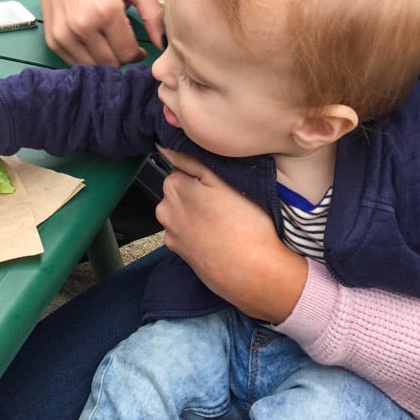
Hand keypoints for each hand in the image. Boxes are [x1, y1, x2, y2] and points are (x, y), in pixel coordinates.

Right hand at [33, 0, 164, 65]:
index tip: (138, 47)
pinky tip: (91, 42)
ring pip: (93, 67)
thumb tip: (163, 44)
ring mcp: (64, 35)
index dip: (137, 54)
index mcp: (106, 11)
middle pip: (112, 63)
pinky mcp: (53, 40)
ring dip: (104, 60)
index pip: (128, 53)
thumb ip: (153, 13)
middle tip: (122, 44)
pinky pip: (75, 63)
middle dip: (121, 57)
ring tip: (107, 42)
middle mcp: (82, 26)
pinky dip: (87, 58)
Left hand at [155, 147, 307, 323]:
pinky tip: (218, 238)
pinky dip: (198, 233)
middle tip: (227, 203)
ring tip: (225, 223)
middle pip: (180, 191)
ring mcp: (171, 234)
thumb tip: (164, 145)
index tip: (222, 185)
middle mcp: (164, 209)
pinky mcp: (179, 254)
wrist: (255, 273)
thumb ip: (190, 160)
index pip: (182, 168)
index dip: (204, 175)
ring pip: (183, 213)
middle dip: (197, 194)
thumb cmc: (246, 223)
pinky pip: (186, 234)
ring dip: (198, 214)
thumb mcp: (223, 180)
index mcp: (174, 186)